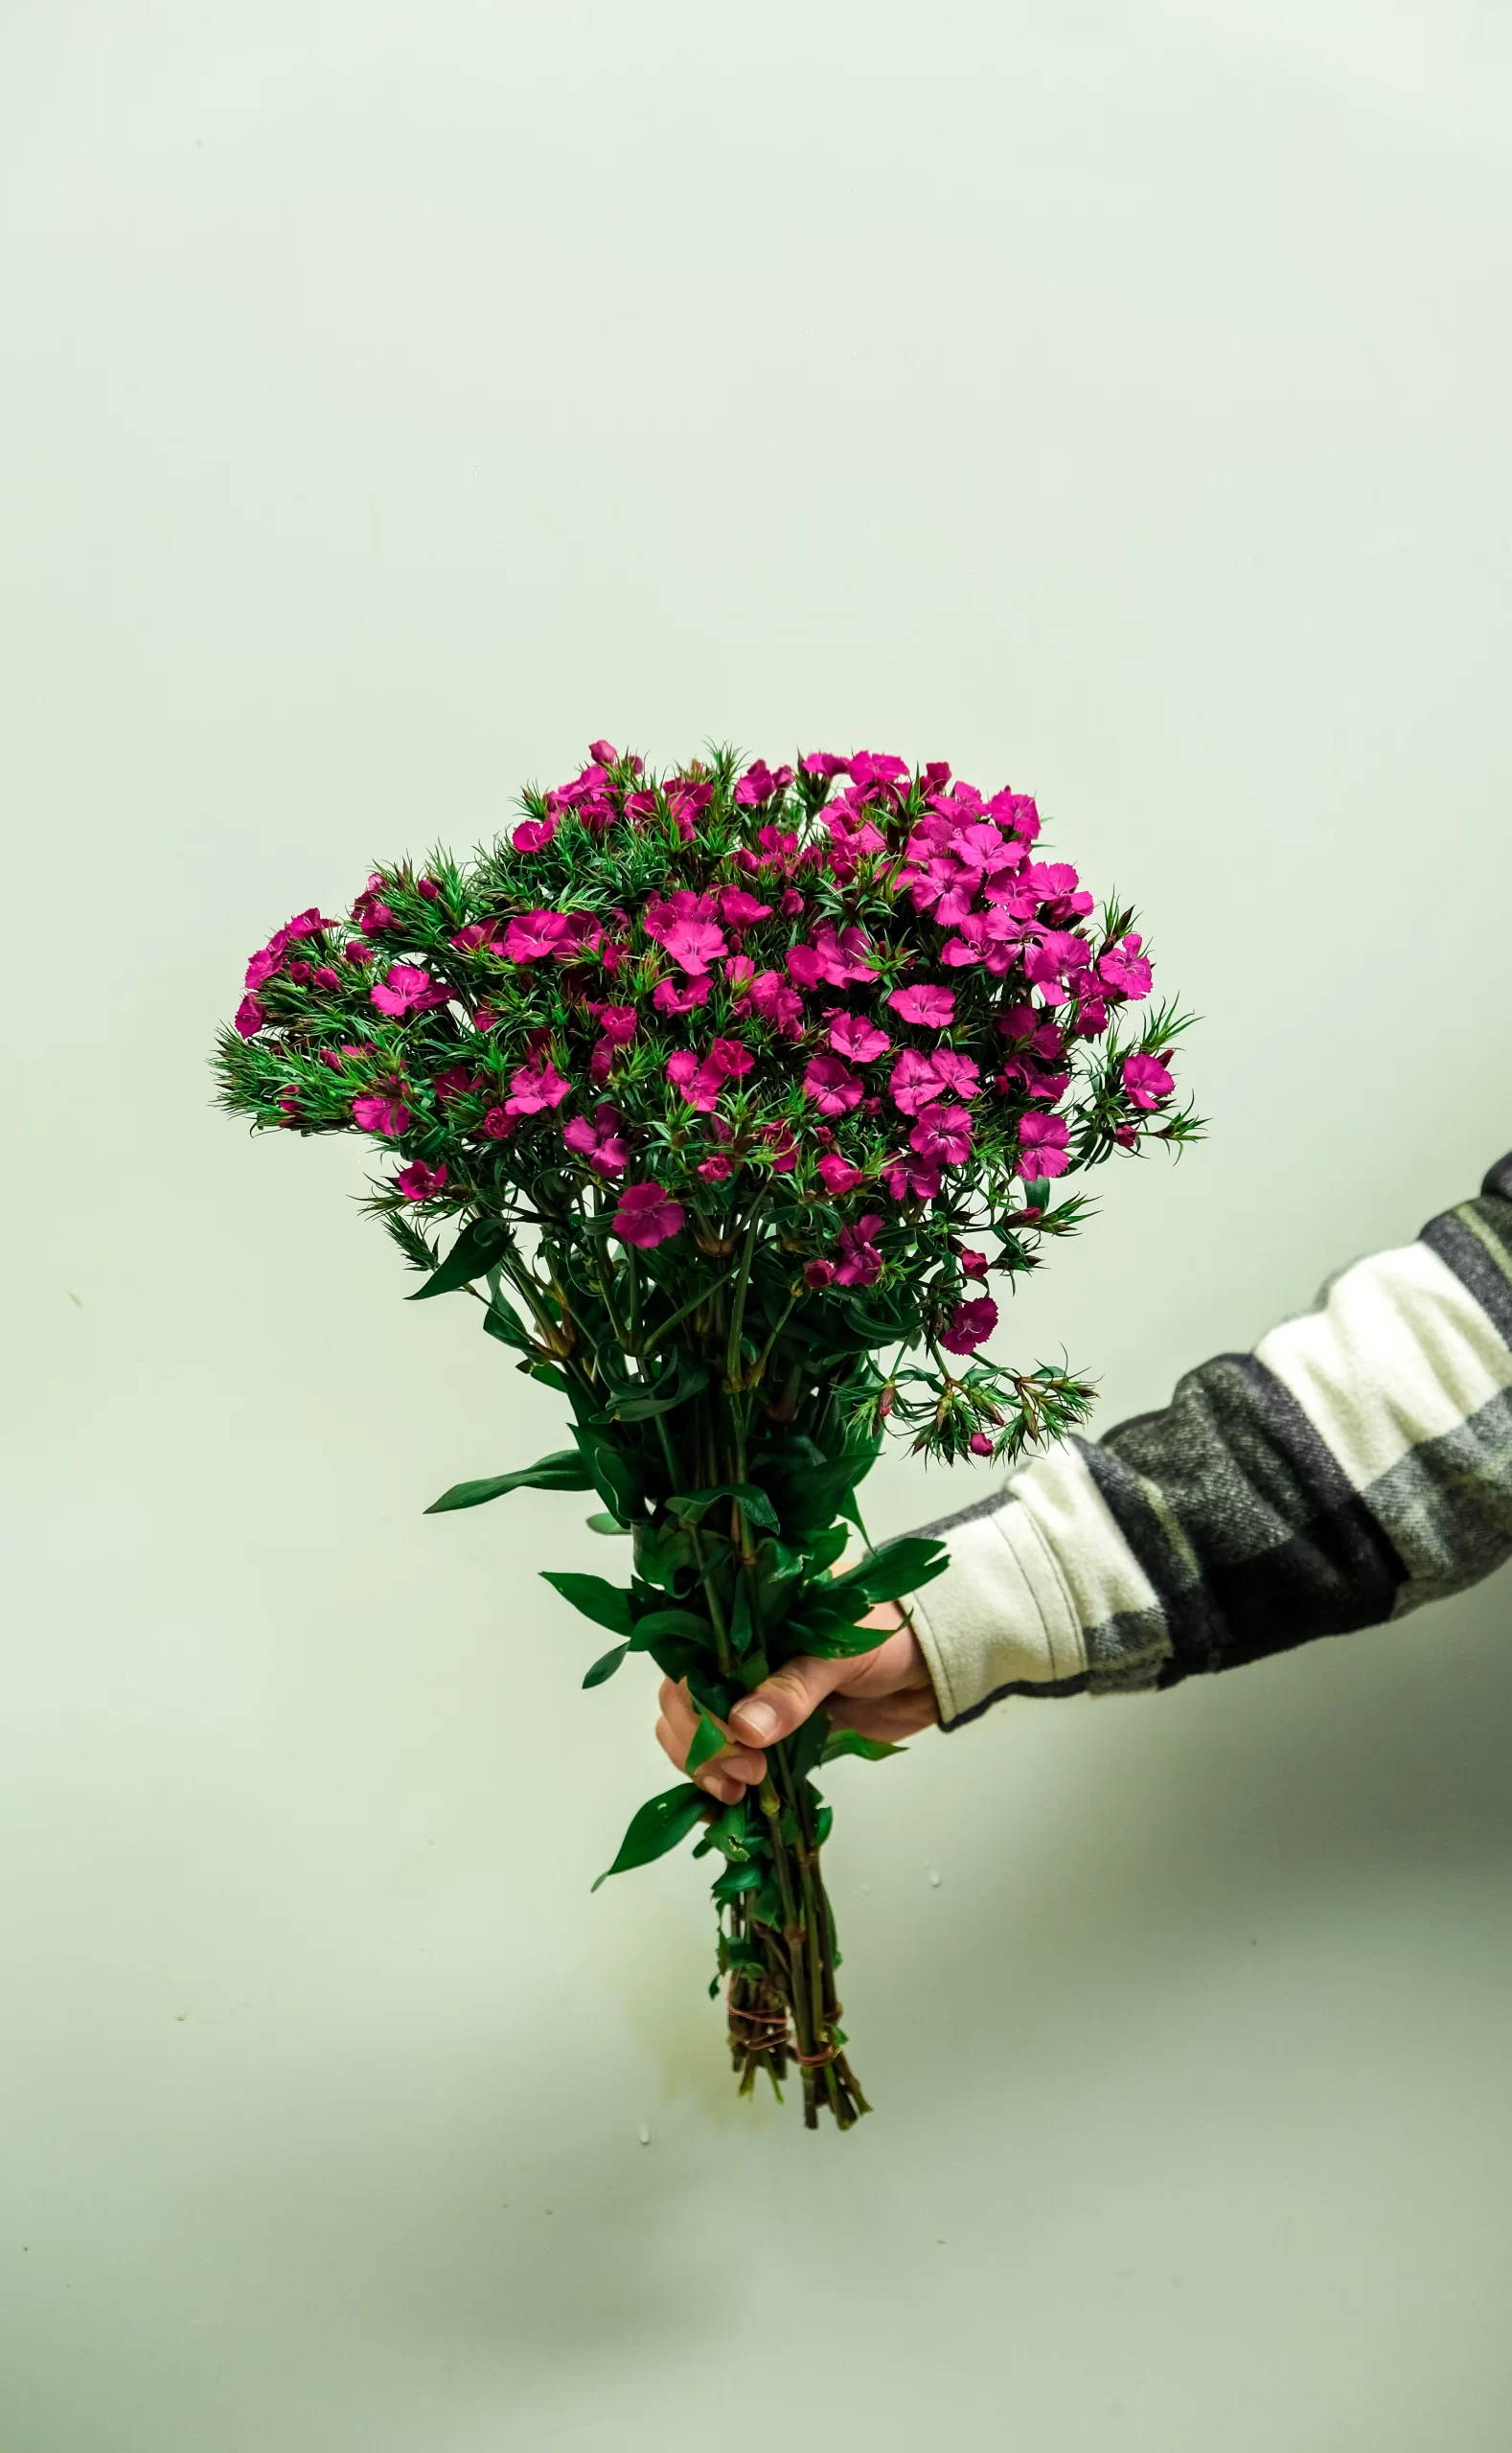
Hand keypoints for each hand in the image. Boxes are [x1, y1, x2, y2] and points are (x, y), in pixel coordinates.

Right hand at [654, 1603, 939, 1805]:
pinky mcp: (775, 1729)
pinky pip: (731, 1754)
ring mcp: (754, 1692)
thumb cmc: (893, 1636)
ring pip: (698, 1729)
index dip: (696, 1702)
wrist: (937, 1663)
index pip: (692, 1656)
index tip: (729, 1741)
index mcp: (748, 1615)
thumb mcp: (841, 1653)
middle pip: (684, 1697)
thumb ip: (795, 1689)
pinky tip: (727, 1805)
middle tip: (743, 1774)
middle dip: (700, 1742)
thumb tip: (743, 1730)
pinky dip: (721, 1779)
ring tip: (737, 1792)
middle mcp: (741, 1653)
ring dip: (704, 1764)